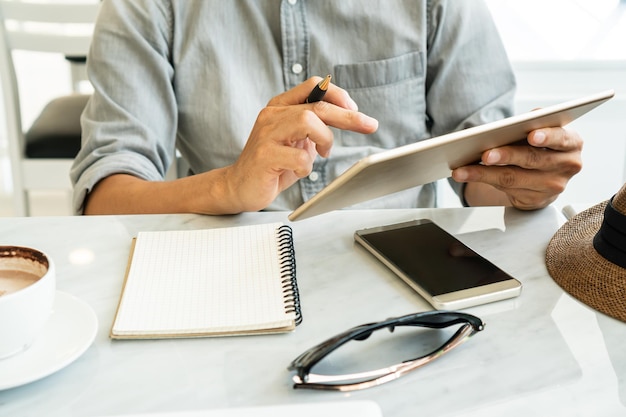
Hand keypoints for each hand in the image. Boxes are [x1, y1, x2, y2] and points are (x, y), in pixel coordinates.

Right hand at [223, 77, 378, 211]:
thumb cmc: (273, 164)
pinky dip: (307, 167)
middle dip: (348, 116)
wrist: (239, 186)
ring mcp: (266, 134)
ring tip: (323, 153)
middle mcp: (272, 115)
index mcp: (280, 106)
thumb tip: (348, 118)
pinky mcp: (264, 156)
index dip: (338, 95)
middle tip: (370, 125)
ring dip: (326, 139)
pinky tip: (299, 171)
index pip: (313, 86)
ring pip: (308, 121)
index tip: (356, 110)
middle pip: (317, 105)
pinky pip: (299, 157)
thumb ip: (315, 127)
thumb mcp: (297, 140)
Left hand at [452, 127, 582, 209]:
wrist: (545, 177)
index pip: (562, 138)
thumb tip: (523, 119)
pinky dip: (483, 180)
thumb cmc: (542, 147)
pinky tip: (467, 175)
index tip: (532, 135)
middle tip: (485, 154)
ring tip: (462, 169)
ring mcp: (552, 186)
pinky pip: (505, 189)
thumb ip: (535, 123)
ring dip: (483, 173)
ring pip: (513, 178)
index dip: (547, 136)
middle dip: (506, 156)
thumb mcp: (544, 132)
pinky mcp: (534, 200)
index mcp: (572, 143)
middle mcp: (567, 165)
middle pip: (532, 160)